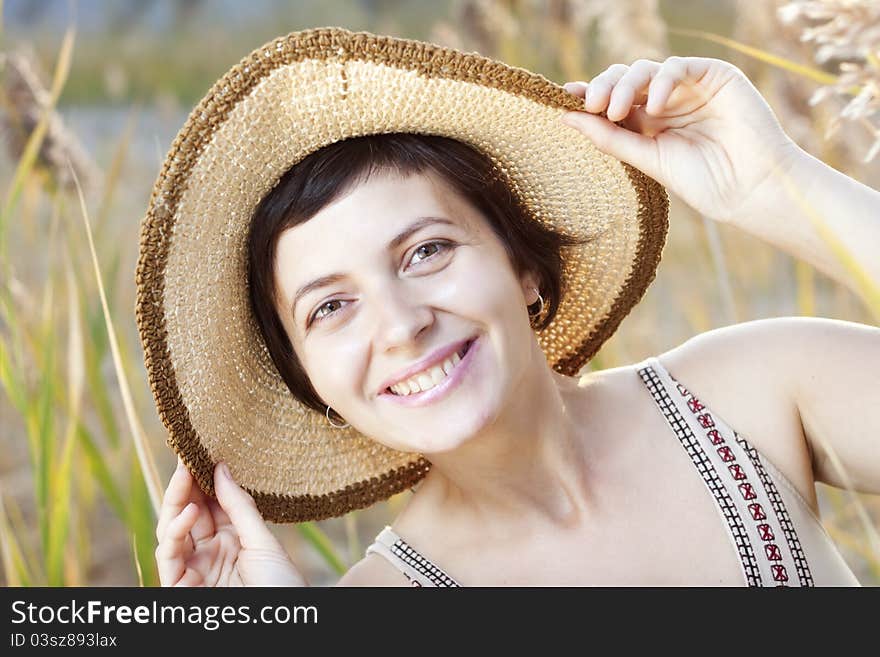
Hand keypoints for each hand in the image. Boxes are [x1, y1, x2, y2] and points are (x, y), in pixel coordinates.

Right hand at [155, 459, 306, 585]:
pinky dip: (175, 533)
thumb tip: (221, 468)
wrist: (284, 624)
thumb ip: (240, 507)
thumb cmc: (282, 587)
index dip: (204, 479)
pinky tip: (189, 513)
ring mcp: (194, 569)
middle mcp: (210, 553)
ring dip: (176, 502)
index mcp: (232, 540)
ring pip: (172, 530)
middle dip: (186, 485)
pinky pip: (169, 556)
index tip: (202, 450)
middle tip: (188, 455)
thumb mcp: (263, 541)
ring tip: (186, 473)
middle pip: (188, 513)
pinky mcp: (180, 587)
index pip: (210, 504)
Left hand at [560, 56, 802, 224]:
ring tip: (616, 111)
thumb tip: (565, 118)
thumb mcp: (647, 159)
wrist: (751, 188)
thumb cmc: (703, 181)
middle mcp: (665, 102)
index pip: (612, 101)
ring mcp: (689, 88)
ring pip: (645, 69)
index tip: (564, 99)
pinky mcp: (714, 76)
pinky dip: (661, 81)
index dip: (588, 96)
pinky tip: (655, 105)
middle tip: (593, 106)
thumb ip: (609, 137)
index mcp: (648, 124)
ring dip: (625, 85)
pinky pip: (677, 66)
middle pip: (623, 80)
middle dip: (603, 88)